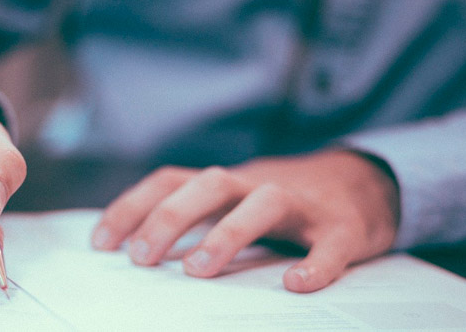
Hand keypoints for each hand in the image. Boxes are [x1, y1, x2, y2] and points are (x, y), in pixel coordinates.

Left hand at [91, 150, 398, 292]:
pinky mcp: (344, 228)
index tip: (101, 244)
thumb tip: (135, 251)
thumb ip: (193, 217)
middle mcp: (258, 185)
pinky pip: (331, 244)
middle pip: (210, 184)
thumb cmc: (282, 204)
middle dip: (170, 217)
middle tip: (141, 259)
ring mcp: (303, 204)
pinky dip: (316, 263)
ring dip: (228, 233)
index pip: (170, 181)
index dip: (132, 207)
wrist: (364, 183)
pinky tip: (297, 284)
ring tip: (198, 270)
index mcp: (226, 183)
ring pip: (264, 202)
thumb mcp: (232, 202)